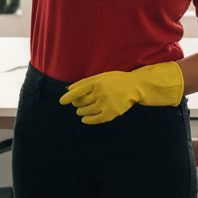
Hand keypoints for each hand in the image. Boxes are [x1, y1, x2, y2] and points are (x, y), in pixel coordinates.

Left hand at [59, 62, 183, 124]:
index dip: (68, 97)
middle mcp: (100, 93)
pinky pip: (94, 119)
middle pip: (81, 102)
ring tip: (81, 110)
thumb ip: (85, 82)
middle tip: (77, 103)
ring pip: (86, 111)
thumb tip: (69, 89)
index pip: (78, 91)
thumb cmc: (115, 80)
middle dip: (76, 103)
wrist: (135, 87)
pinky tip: (84, 119)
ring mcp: (105, 104)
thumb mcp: (101, 76)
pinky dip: (87, 120)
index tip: (62, 101)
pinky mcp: (110, 114)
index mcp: (96, 82)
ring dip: (80, 111)